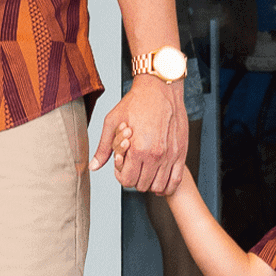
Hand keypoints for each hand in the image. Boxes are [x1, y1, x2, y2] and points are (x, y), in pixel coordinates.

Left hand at [92, 74, 188, 193]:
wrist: (160, 89)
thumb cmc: (136, 102)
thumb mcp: (112, 121)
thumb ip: (104, 147)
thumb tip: (93, 166)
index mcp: (138, 149)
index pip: (127, 180)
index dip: (121, 176)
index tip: (122, 166)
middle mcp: (155, 155)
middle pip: (142, 185)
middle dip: (135, 178)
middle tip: (133, 166)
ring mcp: (171, 155)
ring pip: (159, 186)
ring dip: (150, 183)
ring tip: (145, 170)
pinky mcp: (182, 153)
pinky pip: (176, 180)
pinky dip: (167, 185)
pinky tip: (160, 177)